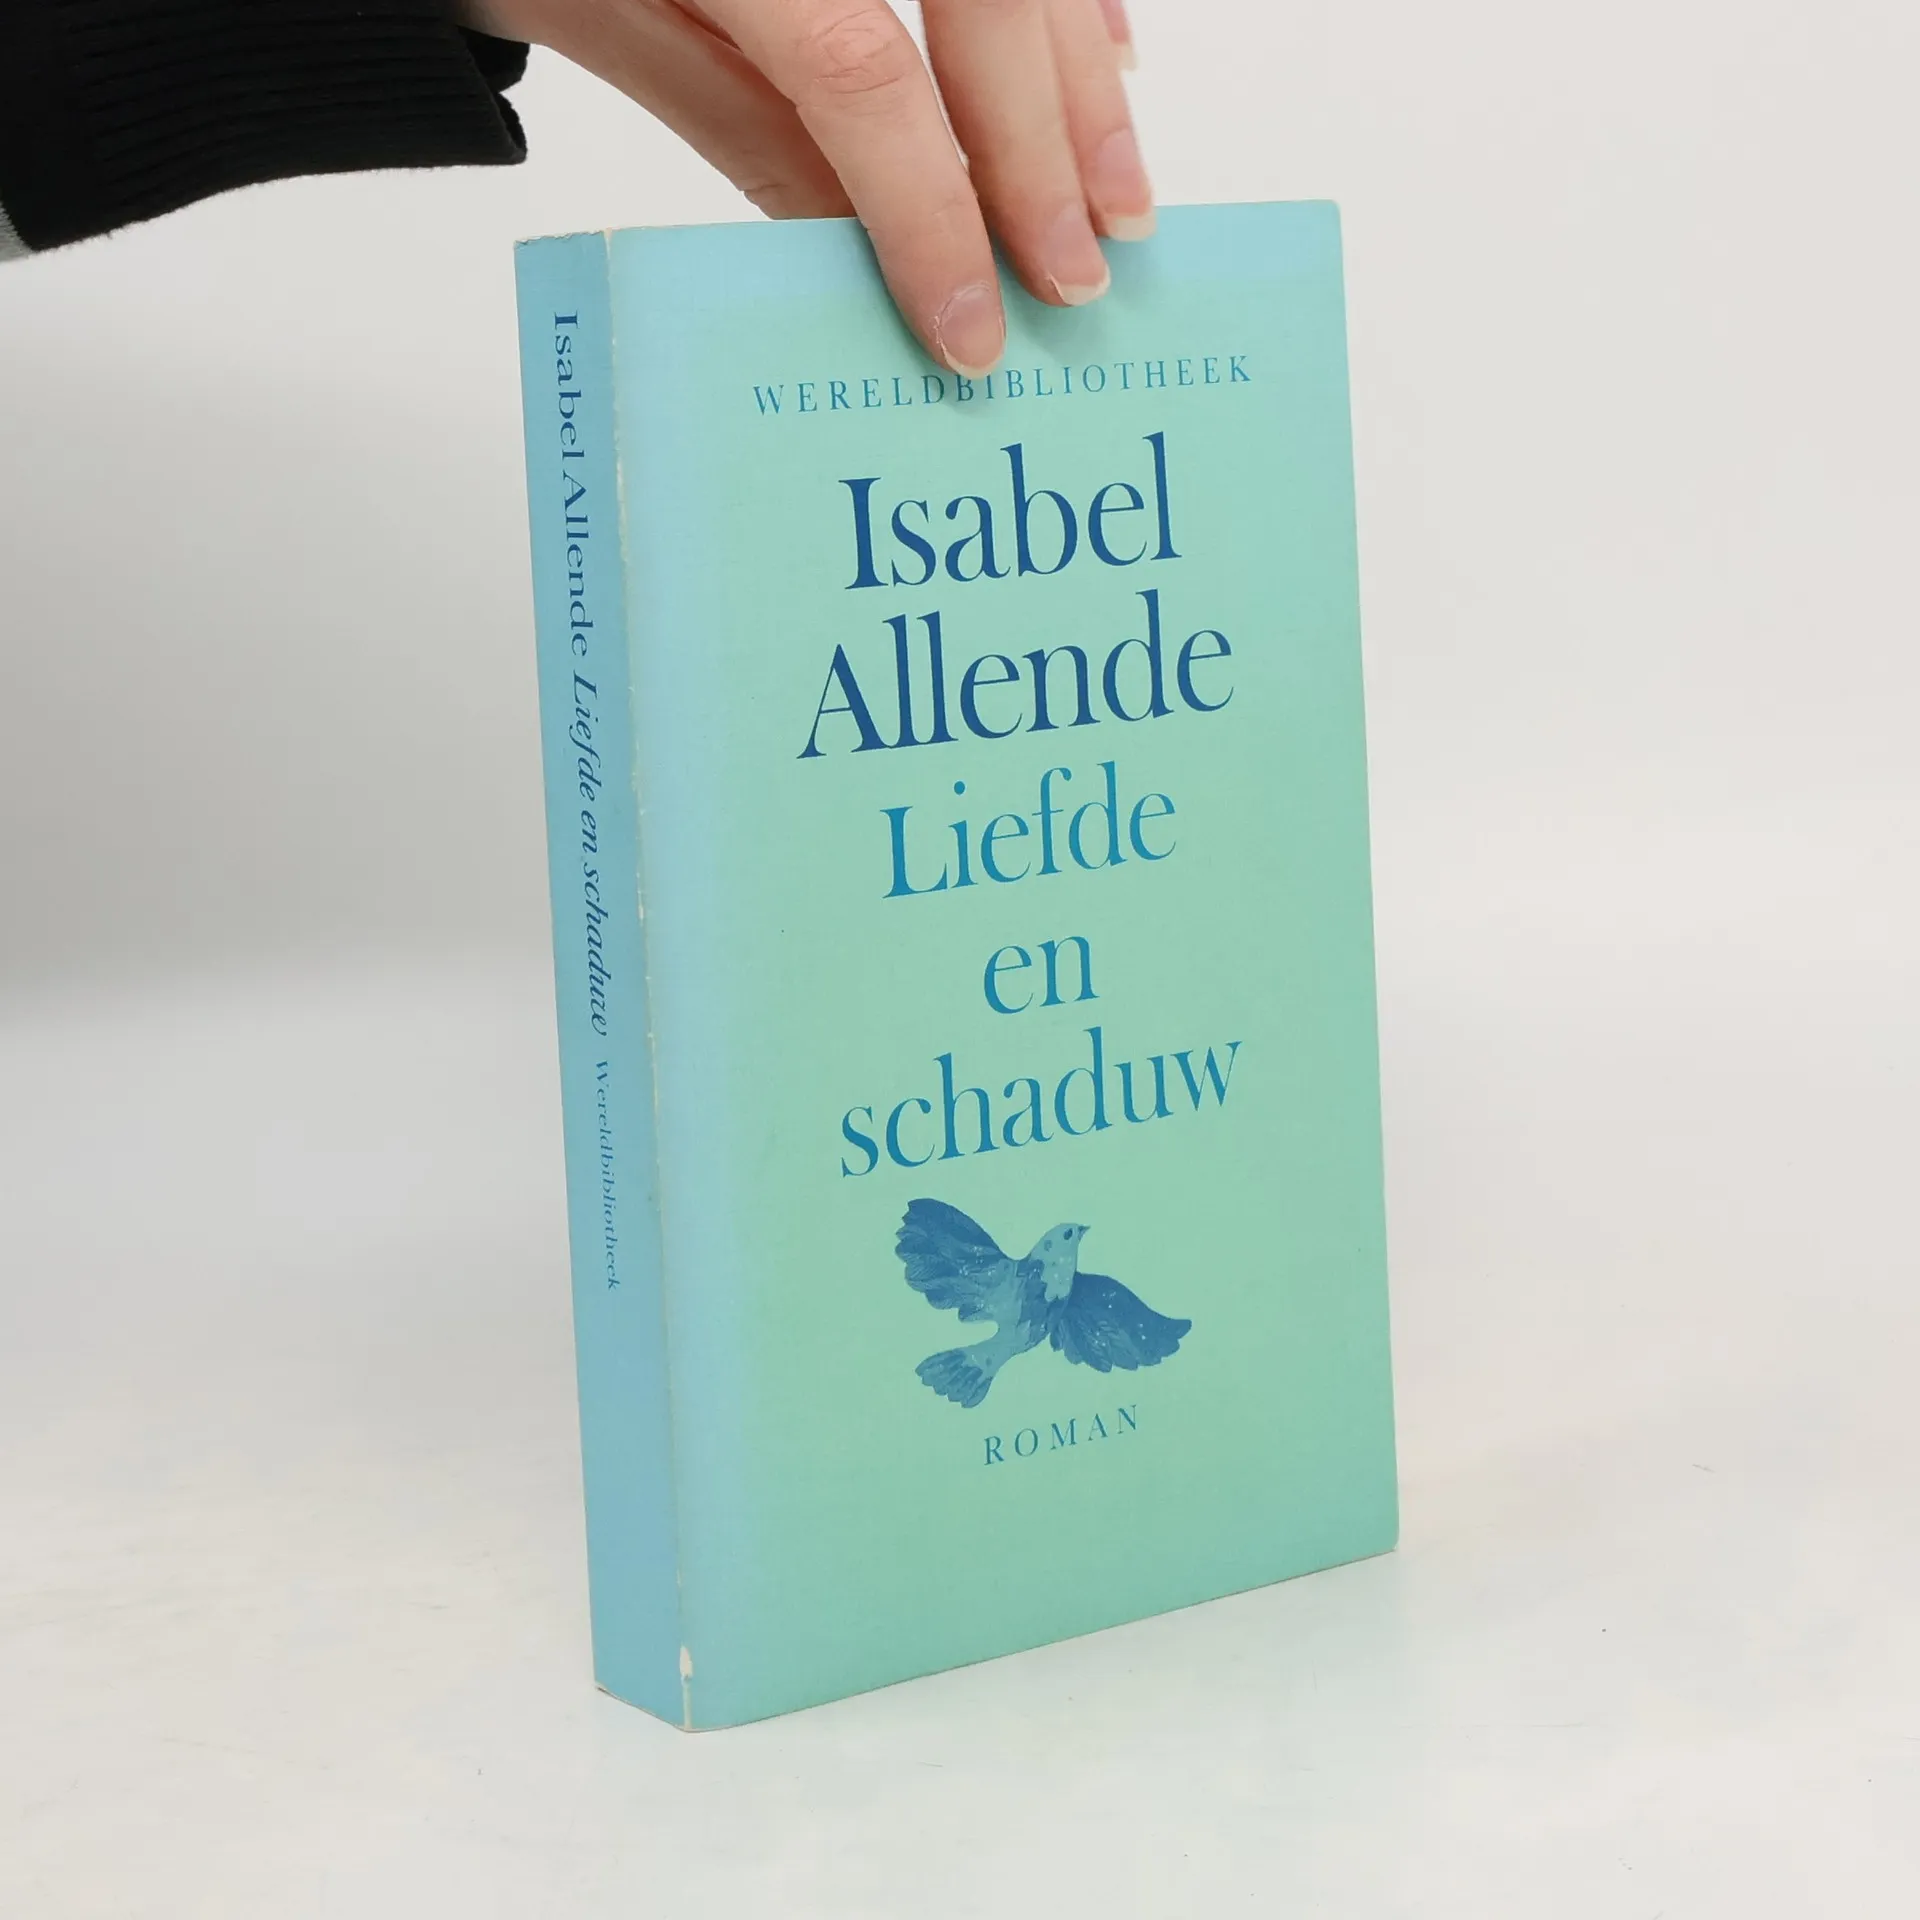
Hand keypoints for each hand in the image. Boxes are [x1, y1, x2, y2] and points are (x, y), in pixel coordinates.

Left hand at [464, 0, 1151, 375]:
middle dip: (1043, 149)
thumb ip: (746, 126)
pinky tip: (1106, 60)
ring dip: (1080, 80)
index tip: (972, 326)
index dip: (931, 208)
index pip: (858, 70)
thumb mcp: (609, 22)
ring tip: (1118, 199)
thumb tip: (867, 255)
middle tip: (1075, 278)